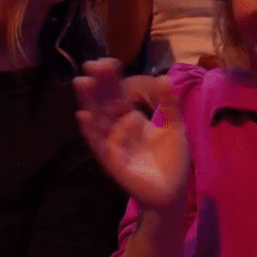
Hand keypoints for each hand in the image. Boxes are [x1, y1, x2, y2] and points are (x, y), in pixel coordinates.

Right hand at [74, 59, 189, 212]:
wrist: (172, 194)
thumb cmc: (172, 161)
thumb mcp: (175, 128)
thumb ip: (170, 105)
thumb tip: (166, 77)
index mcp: (131, 119)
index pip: (118, 95)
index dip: (113, 79)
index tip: (108, 62)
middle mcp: (118, 130)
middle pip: (104, 103)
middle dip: (98, 85)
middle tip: (91, 64)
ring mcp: (113, 145)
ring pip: (97, 120)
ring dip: (89, 102)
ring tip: (81, 82)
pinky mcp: (112, 162)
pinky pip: (99, 145)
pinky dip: (91, 131)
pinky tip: (83, 116)